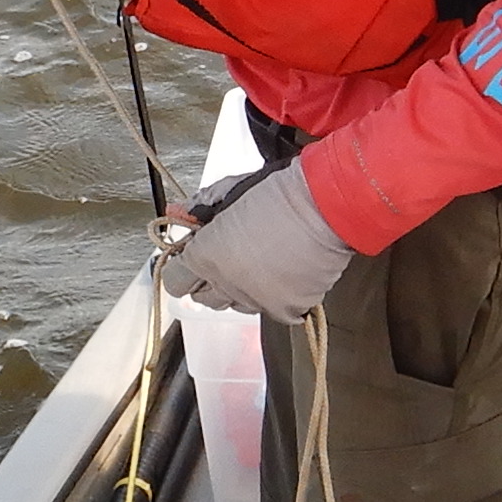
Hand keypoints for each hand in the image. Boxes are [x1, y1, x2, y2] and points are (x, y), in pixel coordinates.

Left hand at [158, 158, 350, 320]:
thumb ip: (198, 207)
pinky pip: (271, 310)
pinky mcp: (287, 310)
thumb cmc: (278, 193)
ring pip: (236, 306)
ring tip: (261, 262)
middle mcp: (227, 285)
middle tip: (228, 257)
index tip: (194, 257)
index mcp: (206, 256)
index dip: (184, 267)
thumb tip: (176, 212)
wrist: (326, 205)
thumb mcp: (230, 191)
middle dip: (210, 280)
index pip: (175, 282)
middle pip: (204, 299)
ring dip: (241, 289)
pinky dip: (275, 296)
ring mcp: (258, 301)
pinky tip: (284, 271)